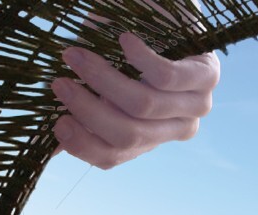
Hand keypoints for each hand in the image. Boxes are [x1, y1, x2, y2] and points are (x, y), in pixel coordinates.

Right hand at [51, 33, 219, 168]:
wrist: (171, 15)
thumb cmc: (130, 52)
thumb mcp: (105, 84)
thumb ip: (83, 110)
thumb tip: (49, 140)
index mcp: (148, 139)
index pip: (113, 156)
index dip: (83, 145)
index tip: (56, 122)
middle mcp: (175, 129)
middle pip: (128, 135)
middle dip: (88, 111)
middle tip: (59, 83)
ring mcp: (196, 106)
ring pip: (144, 107)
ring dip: (104, 81)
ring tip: (76, 56)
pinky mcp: (208, 77)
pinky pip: (167, 78)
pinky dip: (140, 60)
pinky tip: (123, 40)